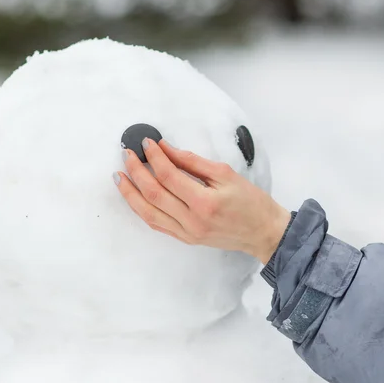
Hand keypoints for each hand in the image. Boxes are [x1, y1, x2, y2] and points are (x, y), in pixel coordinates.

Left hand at [113, 139, 290, 263]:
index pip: (169, 175)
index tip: (146, 143)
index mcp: (205, 202)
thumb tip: (167, 149)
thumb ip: (193, 162)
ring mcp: (187, 233)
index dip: (155, 157)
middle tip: (127, 155)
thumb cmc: (251, 202)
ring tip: (120, 176)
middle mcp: (192, 221)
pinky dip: (142, 209)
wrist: (263, 232)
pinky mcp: (185, 239)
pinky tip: (134, 197)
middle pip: (154, 194)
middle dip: (136, 172)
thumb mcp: (226, 174)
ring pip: (148, 212)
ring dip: (131, 194)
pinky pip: (156, 224)